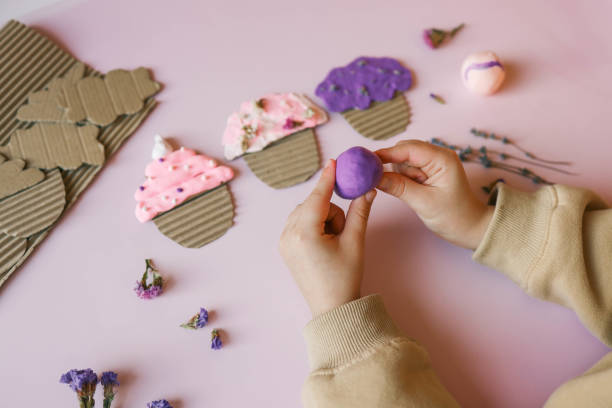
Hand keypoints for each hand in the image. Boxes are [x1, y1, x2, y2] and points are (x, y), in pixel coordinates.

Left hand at [279, 159, 376, 316]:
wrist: (332, 308)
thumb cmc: (344, 277)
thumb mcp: (355, 242)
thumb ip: (359, 211)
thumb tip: (368, 189)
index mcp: (304, 232)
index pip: (319, 197)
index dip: (328, 178)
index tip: (333, 161)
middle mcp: (288, 234)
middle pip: (314, 204)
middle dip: (331, 212)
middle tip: (342, 233)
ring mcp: (283, 241)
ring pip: (307, 212)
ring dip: (323, 219)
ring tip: (334, 243)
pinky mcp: (284, 246)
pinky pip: (300, 222)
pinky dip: (313, 225)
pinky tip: (324, 244)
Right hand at [375, 140, 493, 249]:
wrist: (470, 228)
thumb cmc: (454, 217)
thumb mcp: (424, 203)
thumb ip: (398, 187)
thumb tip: (373, 177)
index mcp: (442, 158)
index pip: (408, 148)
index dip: (386, 154)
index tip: (366, 163)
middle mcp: (437, 155)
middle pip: (403, 151)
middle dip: (391, 166)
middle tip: (382, 182)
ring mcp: (432, 163)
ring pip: (402, 160)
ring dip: (398, 175)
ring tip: (411, 193)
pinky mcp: (427, 172)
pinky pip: (406, 170)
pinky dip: (401, 179)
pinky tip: (408, 191)